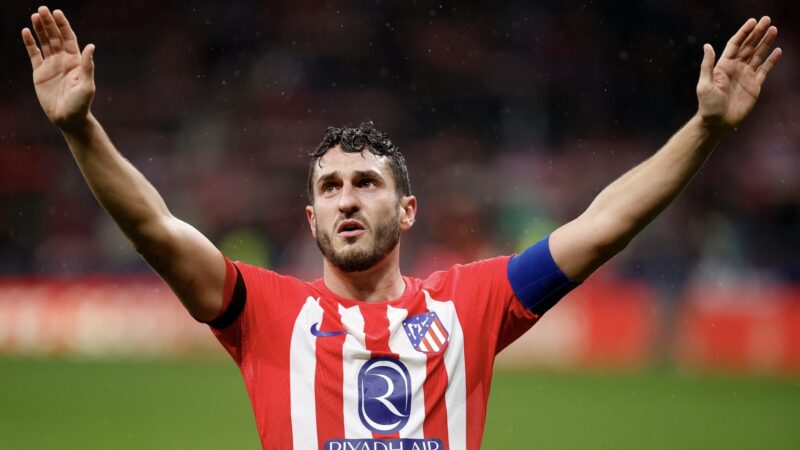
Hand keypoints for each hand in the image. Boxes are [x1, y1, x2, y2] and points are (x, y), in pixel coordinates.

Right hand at [22, 6, 95, 131]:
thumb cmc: (81, 104)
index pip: (68, 38)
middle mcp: (63, 60)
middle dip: (49, 23)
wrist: (68, 119)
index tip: (57, 13)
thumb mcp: (86, 85)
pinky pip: (33, 54)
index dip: (63, 25)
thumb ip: (87, 66)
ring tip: (35, 16)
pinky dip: (30, 43)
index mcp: (76, 61)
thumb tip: (91, 46)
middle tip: (42, 9)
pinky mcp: (40, 72)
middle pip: (55, 37)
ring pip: (44, 43)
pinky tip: (25, 32)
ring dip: (40, 29)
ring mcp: (51, 65)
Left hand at [696, 16, 780, 130]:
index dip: (744, 32)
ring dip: (766, 43)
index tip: (752, 22)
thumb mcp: (704, 84)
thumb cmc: (708, 105)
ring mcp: (746, 76)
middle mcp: (735, 68)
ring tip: (774, 30)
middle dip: (757, 33)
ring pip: (758, 55)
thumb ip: (707, 65)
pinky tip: (777, 51)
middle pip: (749, 46)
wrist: (718, 122)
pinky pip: (765, 69)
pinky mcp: (754, 85)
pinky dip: (771, 60)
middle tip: (767, 20)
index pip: (735, 44)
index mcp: (723, 66)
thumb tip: (707, 46)